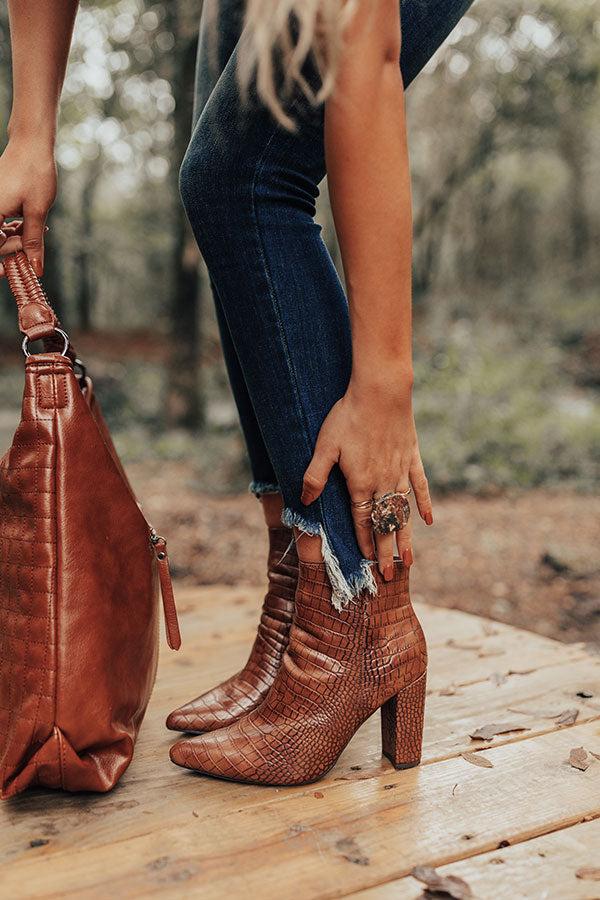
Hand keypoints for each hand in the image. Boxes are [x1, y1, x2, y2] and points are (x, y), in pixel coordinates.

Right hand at [0, 137, 56, 277]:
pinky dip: (11, 227)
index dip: (0, 261)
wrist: (31, 145)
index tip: (8, 272)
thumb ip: (33, 242)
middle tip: (31, 246)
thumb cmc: (34, 173)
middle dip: (11, 249)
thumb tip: (35, 268)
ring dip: (13, 238)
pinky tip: (25, 224)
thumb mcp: (37, 211)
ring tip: (32, 231)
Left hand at [301, 379, 432, 578]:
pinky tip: (427, 520)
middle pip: (384, 524)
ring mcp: (400, 472)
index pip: (362, 521)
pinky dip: (423, 504)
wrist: (381, 392)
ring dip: (405, 537)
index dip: (364, 543)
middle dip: (386, 552)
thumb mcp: (325, 446)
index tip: (369, 564)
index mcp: (361, 484)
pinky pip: (420, 486)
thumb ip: (315, 475)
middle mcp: (383, 483)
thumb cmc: (348, 417)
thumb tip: (304, 500)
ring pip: (403, 512)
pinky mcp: (412, 458)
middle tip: (391, 577)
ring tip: (410, 560)